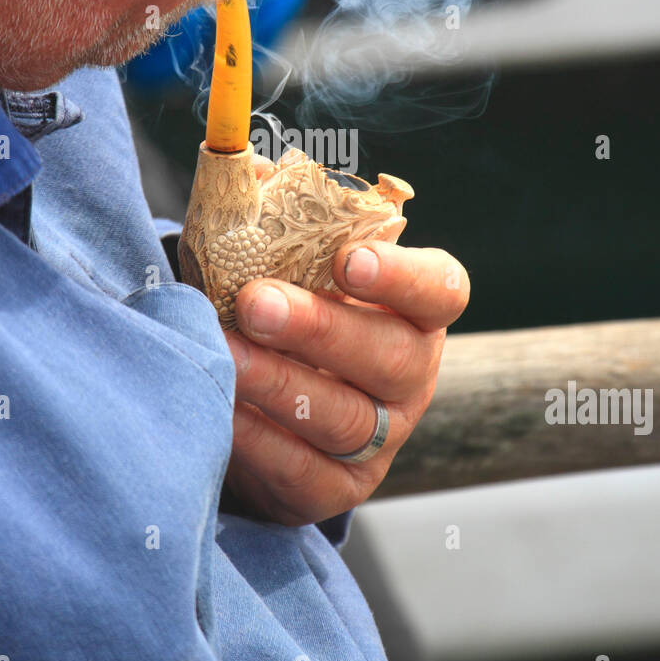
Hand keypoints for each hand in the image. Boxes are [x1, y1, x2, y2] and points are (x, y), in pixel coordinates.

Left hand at [222, 194, 468, 525]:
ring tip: (222, 350)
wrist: (262, 404)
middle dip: (320, 329)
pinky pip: (302, 470)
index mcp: (415, 308)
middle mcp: (410, 373)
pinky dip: (258, 439)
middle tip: (255, 302)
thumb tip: (247, 172)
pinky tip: (218, 406)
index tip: (350, 259)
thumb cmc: (281, 307)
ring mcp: (380, 437)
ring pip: (343, 417)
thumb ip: (276, 213)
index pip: (441, 290)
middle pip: (390, 356)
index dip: (404, 277)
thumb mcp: (285, 260)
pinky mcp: (336, 488)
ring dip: (279, 383)